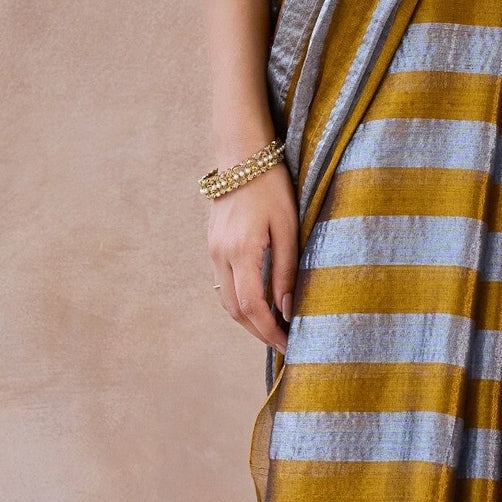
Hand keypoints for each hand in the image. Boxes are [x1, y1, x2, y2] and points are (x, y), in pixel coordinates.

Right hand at [208, 166, 298, 354]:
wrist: (241, 156)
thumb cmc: (272, 187)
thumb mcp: (287, 227)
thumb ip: (287, 270)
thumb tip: (286, 309)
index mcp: (240, 251)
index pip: (252, 306)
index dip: (269, 331)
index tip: (288, 344)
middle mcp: (220, 255)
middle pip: (235, 310)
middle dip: (259, 332)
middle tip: (284, 344)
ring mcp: (212, 251)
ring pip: (226, 300)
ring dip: (248, 320)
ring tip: (274, 329)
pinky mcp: (213, 246)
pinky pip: (223, 284)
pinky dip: (240, 301)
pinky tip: (260, 305)